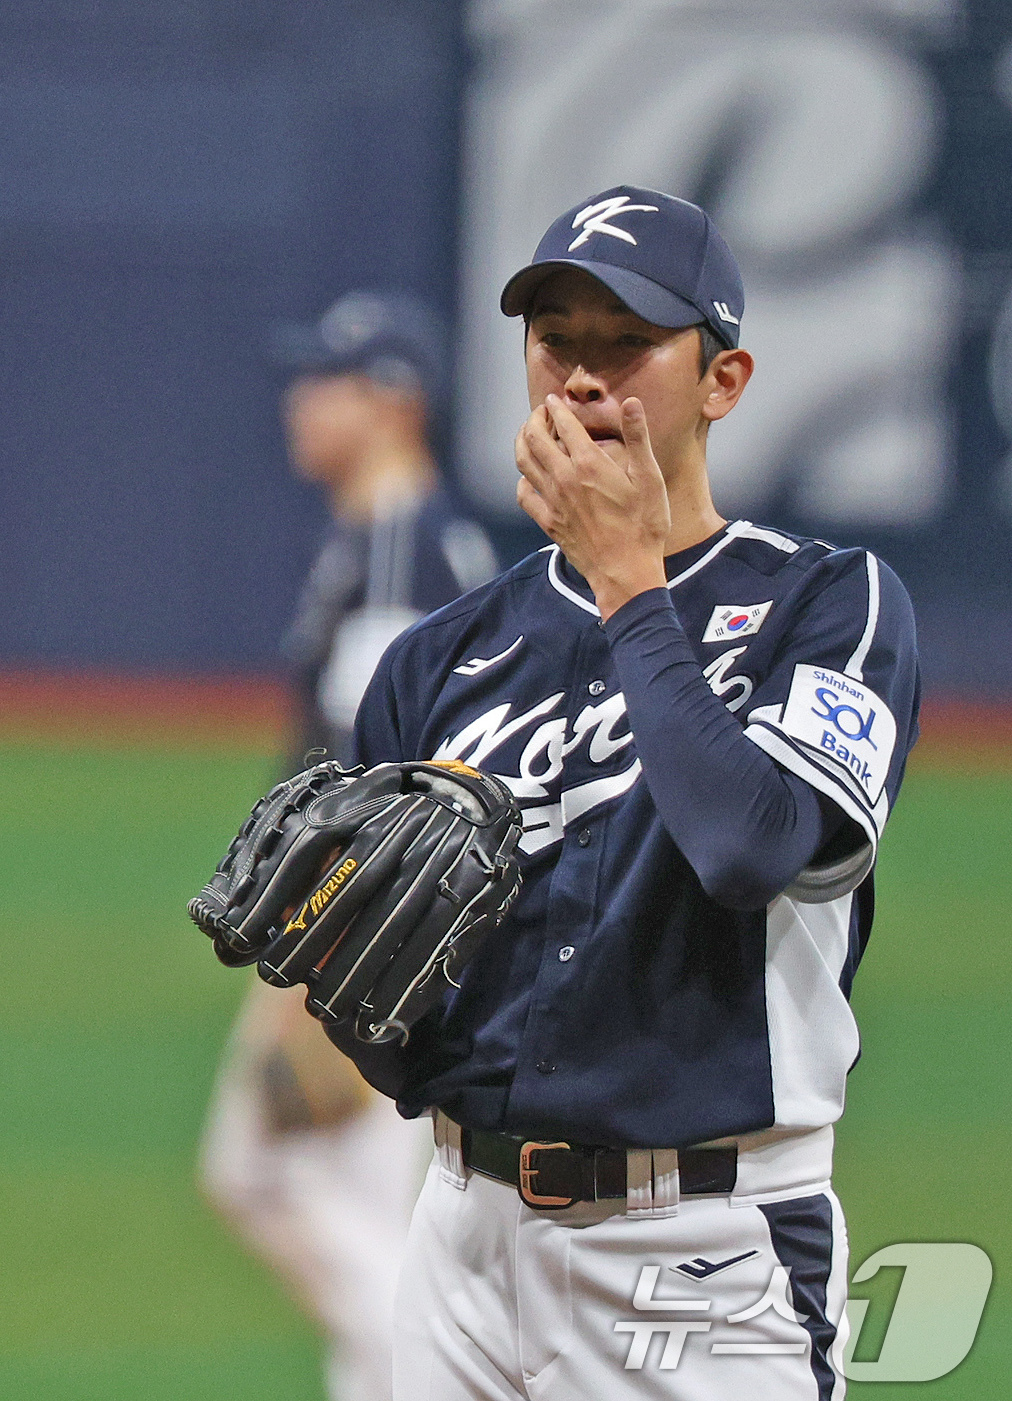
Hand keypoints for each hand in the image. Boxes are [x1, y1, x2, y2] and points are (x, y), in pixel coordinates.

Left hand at [515, 394, 669, 619]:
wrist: (626, 572)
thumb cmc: (645, 526)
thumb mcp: (650, 479)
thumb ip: (639, 438)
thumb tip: (632, 402)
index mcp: (590, 464)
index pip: (564, 424)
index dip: (556, 408)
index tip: (553, 400)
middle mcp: (565, 479)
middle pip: (535, 439)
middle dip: (534, 420)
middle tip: (539, 413)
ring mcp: (553, 502)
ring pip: (524, 463)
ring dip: (522, 443)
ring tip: (528, 435)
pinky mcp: (549, 523)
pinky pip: (524, 495)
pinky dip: (523, 480)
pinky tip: (529, 477)